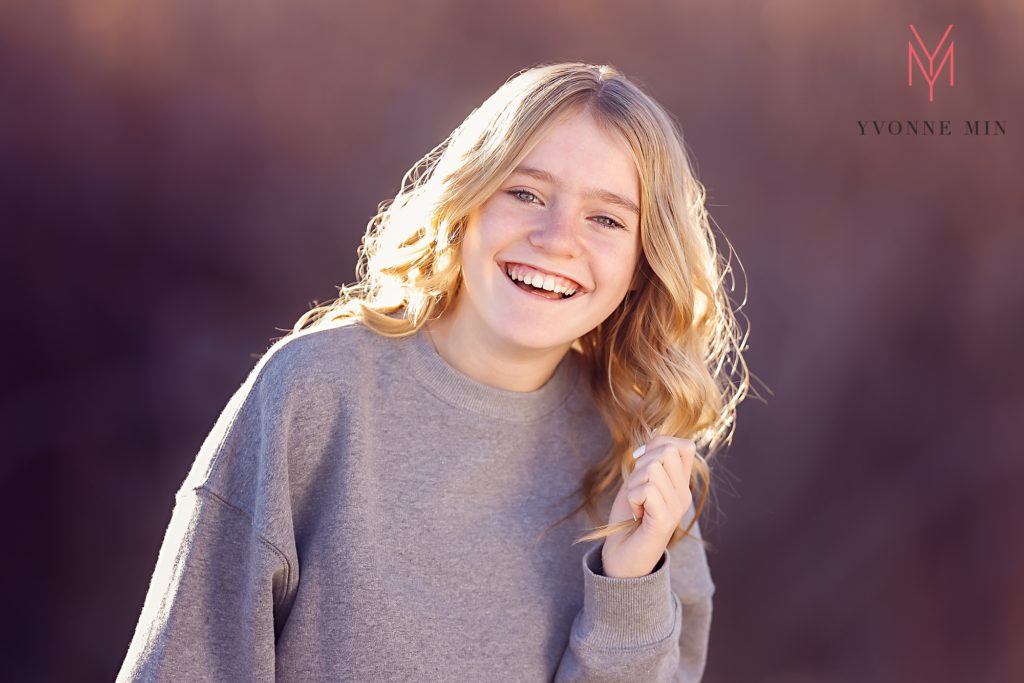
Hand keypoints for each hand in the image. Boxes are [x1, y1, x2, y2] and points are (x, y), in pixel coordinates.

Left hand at [601, 436, 695, 577]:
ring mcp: (677, 507)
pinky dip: (633, 498)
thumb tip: (655, 434)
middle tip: (636, 490)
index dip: (658, 445)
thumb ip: (649, 460)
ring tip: (636, 505)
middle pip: (665, 451)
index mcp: (680, 483)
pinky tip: (637, 514)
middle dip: (641, 464)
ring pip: (652, 469)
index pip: (682, 445)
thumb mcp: (638, 481)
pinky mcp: (666, 520)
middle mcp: (684, 494)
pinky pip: (647, 490)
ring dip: (633, 484)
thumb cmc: (628, 517)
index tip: (640, 464)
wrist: (622, 556)